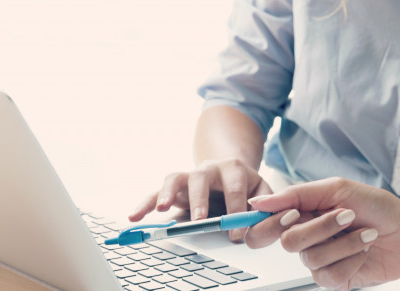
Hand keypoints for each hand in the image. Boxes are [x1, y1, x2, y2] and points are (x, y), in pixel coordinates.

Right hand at [128, 158, 271, 241]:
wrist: (229, 169)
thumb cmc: (245, 184)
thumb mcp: (261, 189)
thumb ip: (265, 202)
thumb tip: (259, 216)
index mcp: (233, 168)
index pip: (235, 188)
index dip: (236, 210)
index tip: (236, 232)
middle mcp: (209, 168)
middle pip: (202, 178)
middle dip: (200, 199)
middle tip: (200, 219)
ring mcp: (189, 175)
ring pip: (175, 178)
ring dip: (166, 193)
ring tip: (161, 209)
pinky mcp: (174, 187)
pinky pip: (155, 192)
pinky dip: (144, 203)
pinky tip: (134, 217)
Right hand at [245, 178, 399, 289]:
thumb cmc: (377, 207)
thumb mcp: (339, 189)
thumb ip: (297, 194)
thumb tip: (258, 203)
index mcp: (303, 214)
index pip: (265, 226)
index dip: (271, 223)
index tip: (294, 214)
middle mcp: (307, 238)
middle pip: (288, 242)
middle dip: (321, 227)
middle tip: (346, 216)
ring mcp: (320, 260)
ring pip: (312, 257)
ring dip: (346, 241)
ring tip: (366, 232)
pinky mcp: (334, 279)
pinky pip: (329, 274)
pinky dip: (353, 257)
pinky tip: (365, 249)